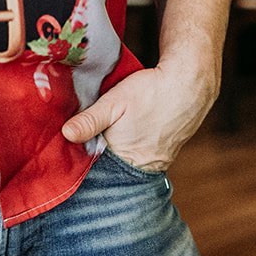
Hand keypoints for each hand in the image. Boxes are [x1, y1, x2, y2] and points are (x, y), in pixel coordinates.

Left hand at [60, 58, 216, 172]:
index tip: (68, 152)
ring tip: (105, 137)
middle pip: (113, 169)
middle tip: (84, 142)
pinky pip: (143, 156)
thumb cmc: (151, 92)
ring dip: (116, 154)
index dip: (83, 160)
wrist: (190, 85)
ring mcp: (157, 162)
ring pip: (128, 163)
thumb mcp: (115, 102)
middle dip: (99, 159)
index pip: (97, 170)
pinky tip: (128, 134)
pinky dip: (132, 148)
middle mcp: (142, 167)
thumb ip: (90, 120)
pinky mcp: (167, 153)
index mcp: (125, 157)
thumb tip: (66, 134)